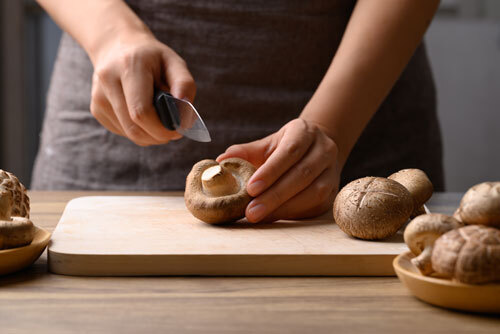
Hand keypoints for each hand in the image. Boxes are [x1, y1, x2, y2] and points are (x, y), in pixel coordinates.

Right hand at [90, 31, 195, 145]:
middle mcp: (108, 81)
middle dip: (157, 136)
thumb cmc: (151, 57)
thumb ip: (184, 86)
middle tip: (172, 131)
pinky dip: (139, 131)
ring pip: (128, 133)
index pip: (141, 111)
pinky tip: (144, 116)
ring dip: (150, 136)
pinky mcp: (96, 109)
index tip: (177, 130)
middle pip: (134, 128)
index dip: (161, 129)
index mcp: (129, 66)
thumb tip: (184, 118)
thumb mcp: (173, 61)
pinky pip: (122, 131)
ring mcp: (99, 97)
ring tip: (161, 121)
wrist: (116, 44)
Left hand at [217, 118, 340, 222]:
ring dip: (284, 208)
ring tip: (260, 217)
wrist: (316, 150)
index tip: (250, 188)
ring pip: (313, 192)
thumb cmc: (285, 148)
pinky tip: (273, 218)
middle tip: (251, 211)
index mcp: (305, 132)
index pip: (290, 151)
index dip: (271, 171)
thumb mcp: (267, 144)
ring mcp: (332, 171)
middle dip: (275, 195)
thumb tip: (221, 160)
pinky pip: (315, 205)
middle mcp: (324, 150)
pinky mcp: (333, 191)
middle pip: (302, 174)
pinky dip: (293, 214)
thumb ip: (246, 152)